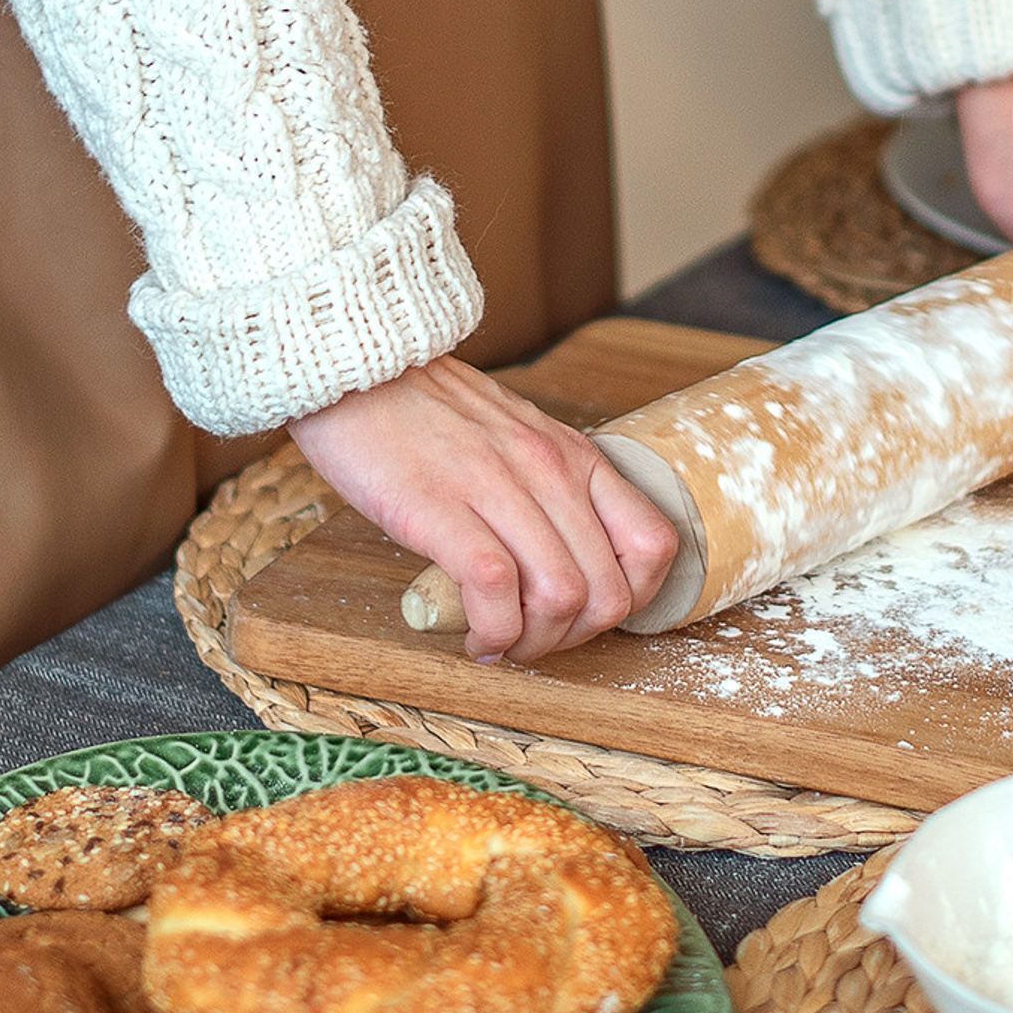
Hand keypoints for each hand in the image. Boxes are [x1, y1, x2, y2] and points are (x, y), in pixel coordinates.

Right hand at [289, 357, 679, 661]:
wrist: (360, 368)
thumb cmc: (431, 412)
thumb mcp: (519, 439)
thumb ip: (549, 491)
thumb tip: (562, 565)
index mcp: (576, 456)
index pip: (653, 543)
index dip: (634, 600)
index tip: (589, 616)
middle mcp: (550, 469)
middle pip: (609, 591)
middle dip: (574, 639)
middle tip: (534, 641)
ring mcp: (498, 485)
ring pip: (561, 597)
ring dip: (534, 644)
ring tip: (501, 641)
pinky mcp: (440, 507)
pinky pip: (496, 589)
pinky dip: (492, 631)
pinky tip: (473, 635)